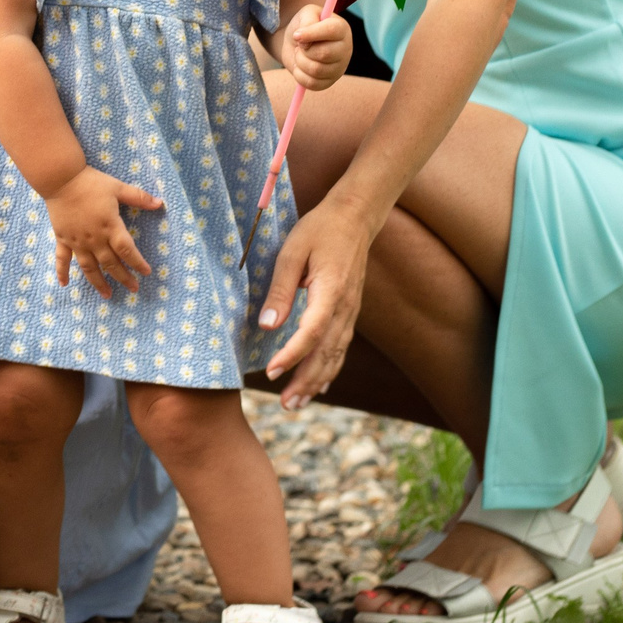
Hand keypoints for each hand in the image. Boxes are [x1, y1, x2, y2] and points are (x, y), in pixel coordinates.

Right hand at [44, 167, 163, 297]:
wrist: (61, 180)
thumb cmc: (91, 183)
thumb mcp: (118, 188)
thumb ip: (139, 197)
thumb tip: (160, 203)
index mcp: (110, 227)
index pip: (127, 250)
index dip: (137, 263)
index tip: (146, 273)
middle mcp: (94, 239)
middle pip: (111, 263)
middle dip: (124, 277)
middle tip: (134, 288)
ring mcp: (77, 242)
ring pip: (89, 268)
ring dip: (99, 283)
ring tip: (108, 295)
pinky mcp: (62, 239)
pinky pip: (62, 259)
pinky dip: (62, 272)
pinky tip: (64, 284)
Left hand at [257, 196, 375, 407]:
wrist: (355, 218)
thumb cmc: (319, 230)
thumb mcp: (291, 252)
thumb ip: (280, 289)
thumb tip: (267, 325)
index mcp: (331, 291)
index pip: (311, 333)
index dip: (292, 356)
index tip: (271, 372)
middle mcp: (345, 308)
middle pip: (326, 353)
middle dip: (305, 381)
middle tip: (285, 405)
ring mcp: (351, 312)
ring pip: (336, 355)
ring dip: (317, 381)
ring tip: (296, 403)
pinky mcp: (350, 313)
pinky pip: (341, 348)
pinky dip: (330, 370)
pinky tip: (319, 386)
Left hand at [279, 3, 351, 91]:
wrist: (295, 42)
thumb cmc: (304, 25)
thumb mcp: (306, 14)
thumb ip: (307, 21)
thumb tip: (304, 41)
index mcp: (341, 29)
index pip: (332, 31)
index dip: (312, 34)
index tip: (297, 35)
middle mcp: (345, 49)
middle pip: (324, 54)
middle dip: (304, 50)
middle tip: (300, 45)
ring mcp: (339, 68)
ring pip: (316, 70)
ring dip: (300, 61)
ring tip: (300, 54)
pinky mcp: (329, 82)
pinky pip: (312, 84)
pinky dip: (299, 75)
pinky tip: (300, 66)